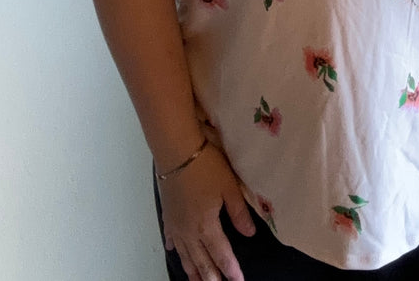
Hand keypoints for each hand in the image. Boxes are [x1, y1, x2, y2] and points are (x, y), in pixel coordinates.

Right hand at [157, 143, 256, 280]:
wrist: (176, 150)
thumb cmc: (205, 165)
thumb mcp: (229, 186)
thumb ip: (239, 212)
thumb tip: (250, 233)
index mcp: (207, 225)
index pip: (221, 254)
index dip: (230, 270)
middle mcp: (189, 231)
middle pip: (201, 260)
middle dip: (211, 277)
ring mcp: (176, 224)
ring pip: (185, 254)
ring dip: (192, 270)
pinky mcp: (168, 214)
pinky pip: (171, 237)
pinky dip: (174, 248)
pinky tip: (174, 252)